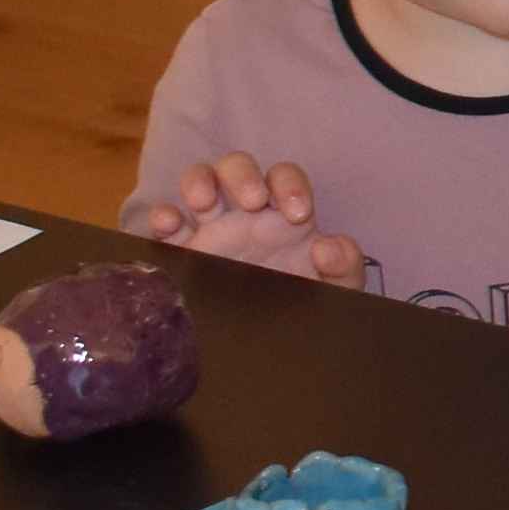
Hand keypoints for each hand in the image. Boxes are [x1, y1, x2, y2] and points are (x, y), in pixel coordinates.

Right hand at [150, 152, 365, 288]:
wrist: (275, 342)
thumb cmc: (307, 302)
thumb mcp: (337, 289)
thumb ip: (344, 266)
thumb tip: (326, 248)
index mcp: (284, 215)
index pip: (285, 177)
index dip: (290, 185)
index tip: (298, 213)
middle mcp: (246, 214)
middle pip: (237, 168)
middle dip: (242, 175)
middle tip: (252, 201)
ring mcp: (213, 229)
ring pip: (200, 182)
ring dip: (199, 182)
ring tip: (204, 202)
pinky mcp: (186, 252)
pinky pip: (168, 224)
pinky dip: (163, 217)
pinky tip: (169, 225)